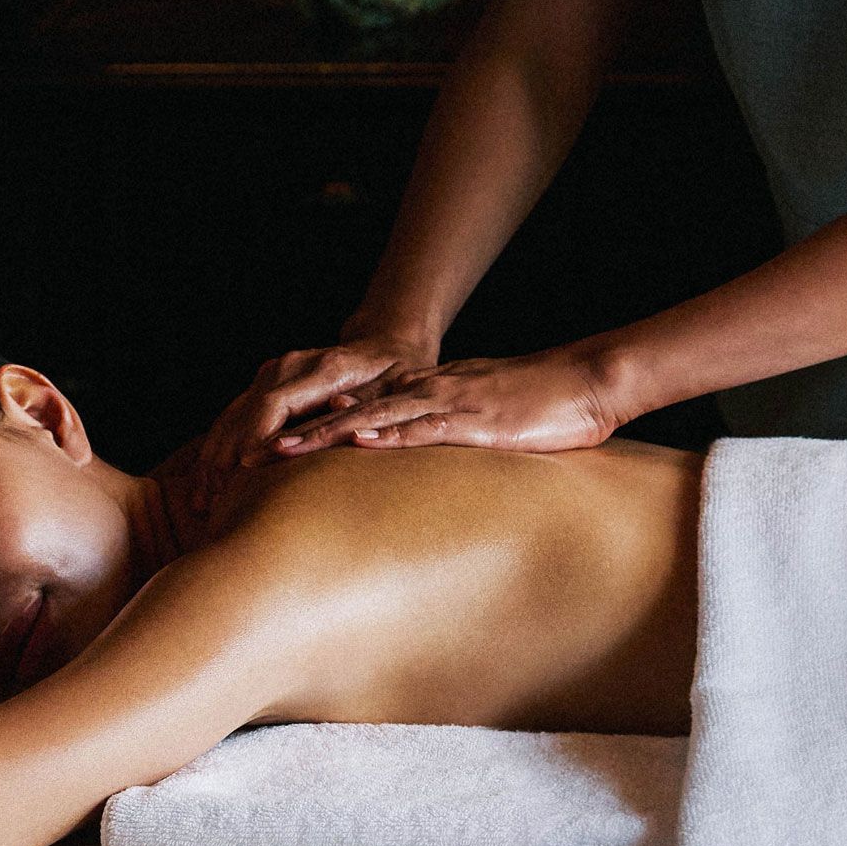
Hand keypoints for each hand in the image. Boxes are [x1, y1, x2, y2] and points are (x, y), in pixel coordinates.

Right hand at [194, 332, 438, 505]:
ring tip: (203, 499)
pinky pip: (234, 415)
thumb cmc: (395, 380)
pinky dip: (220, 447)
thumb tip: (337, 423)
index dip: (257, 437)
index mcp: (326, 368)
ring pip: (234, 414)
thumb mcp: (392, 398)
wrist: (386, 347)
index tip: (244, 471)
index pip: (277, 402)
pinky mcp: (267, 383)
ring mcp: (277, 371)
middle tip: (215, 500)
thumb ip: (363, 412)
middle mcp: (294, 365)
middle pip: (247, 410)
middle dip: (228, 456)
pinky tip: (208, 479)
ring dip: (215, 457)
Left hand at [249, 345, 626, 457]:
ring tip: (284, 449)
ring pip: (377, 416)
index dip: (314, 424)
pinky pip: (425, 427)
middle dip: (303, 430)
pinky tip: (359, 441)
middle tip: (255, 450)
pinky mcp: (477, 421)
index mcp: (430, 394)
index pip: (360, 407)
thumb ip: (454, 434)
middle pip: (352, 410)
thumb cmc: (547, 406)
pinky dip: (389, 433)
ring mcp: (451, 404)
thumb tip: (426, 464)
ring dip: (328, 433)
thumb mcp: (489, 420)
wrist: (591, 381)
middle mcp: (430, 393)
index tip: (272, 443)